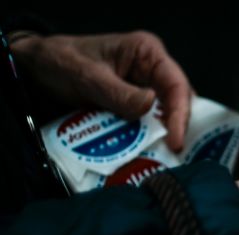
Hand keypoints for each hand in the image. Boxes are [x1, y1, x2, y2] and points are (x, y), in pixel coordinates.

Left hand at [11, 31, 191, 150]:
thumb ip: (119, 93)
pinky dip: (147, 138)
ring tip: (164, 158)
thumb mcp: (88, 76)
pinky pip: (148, 122)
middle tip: (174, 154)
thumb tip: (151, 107)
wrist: (37, 68)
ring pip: (165, 115)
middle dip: (177, 128)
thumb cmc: (60, 62)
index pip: (176, 85)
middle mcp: (151, 70)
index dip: (180, 114)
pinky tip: (147, 152)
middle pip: (177, 102)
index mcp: (147, 53)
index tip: (176, 141)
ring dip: (163, 136)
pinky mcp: (134, 104)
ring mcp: (144, 87)